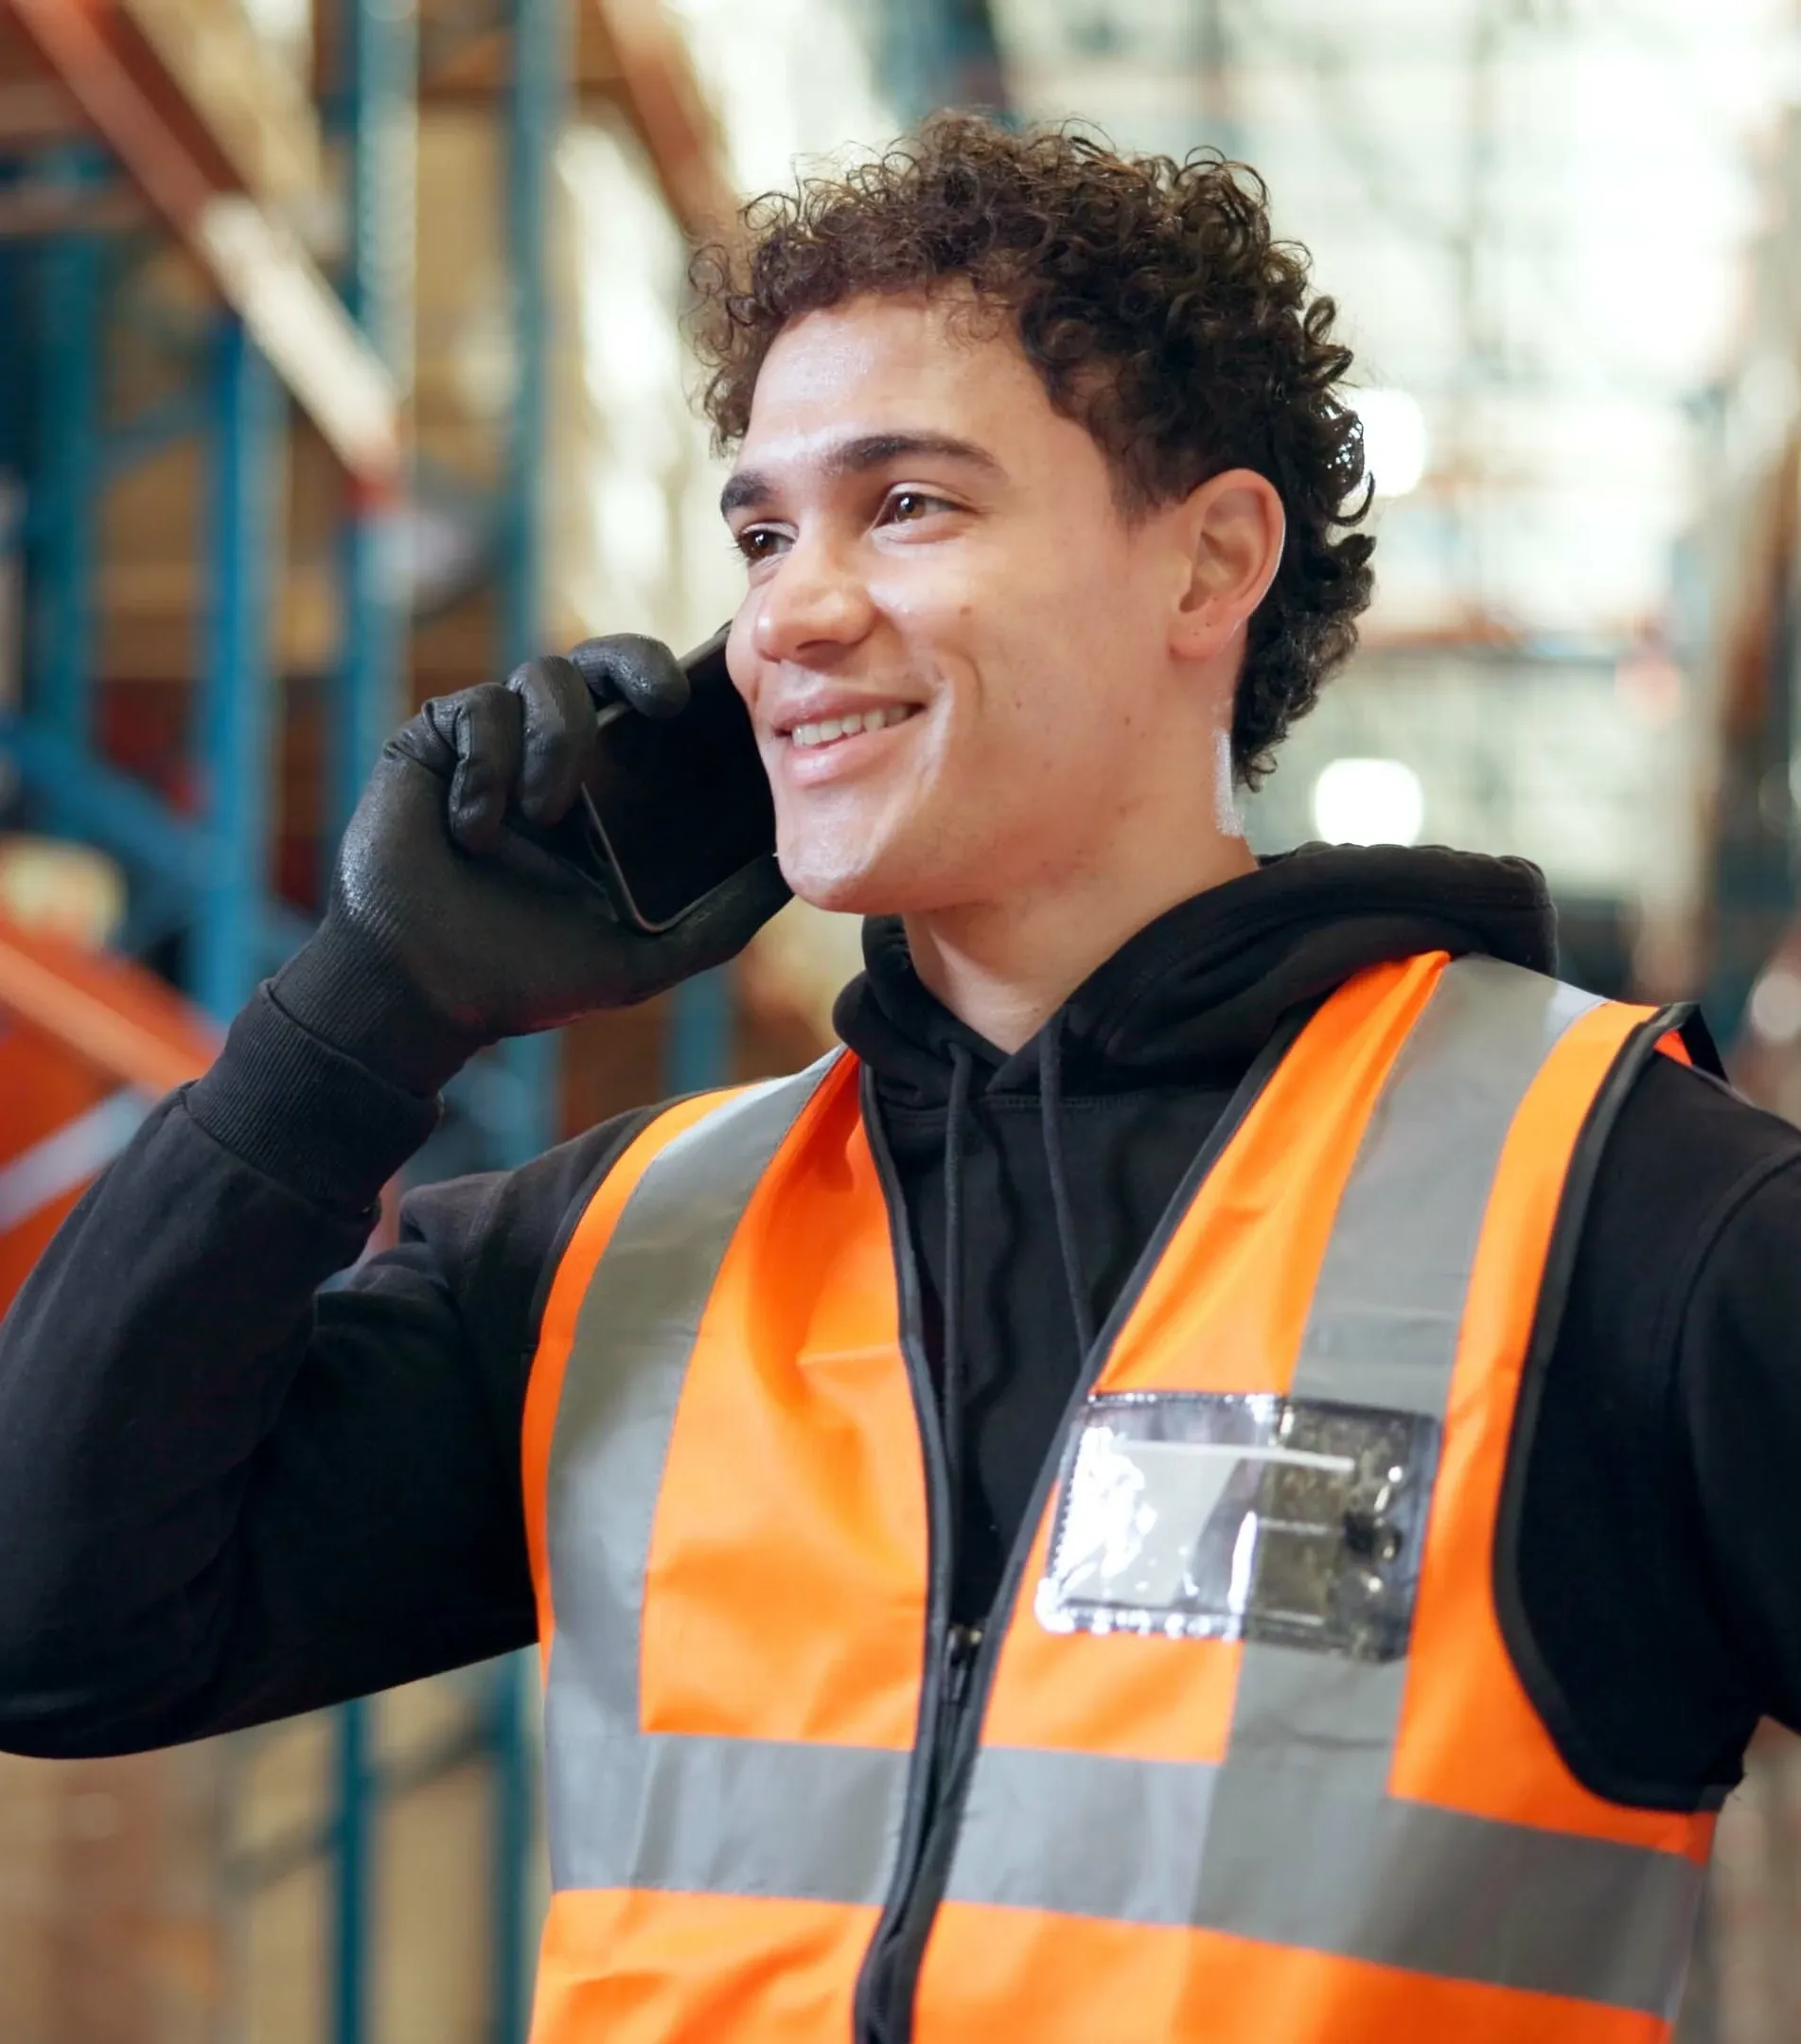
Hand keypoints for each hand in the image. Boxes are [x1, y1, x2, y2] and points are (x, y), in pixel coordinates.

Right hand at [272, 634, 789, 1095]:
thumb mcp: (648, 957)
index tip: (733, 686)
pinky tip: (474, 830)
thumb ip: (723, 921)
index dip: (692, 682)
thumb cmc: (532, 979)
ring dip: (556, 740)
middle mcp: (557, 752)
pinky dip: (487, 766)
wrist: (426, 995)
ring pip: (543, 675)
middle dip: (642, 661)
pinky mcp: (435, 740)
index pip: (658, 708)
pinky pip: (477, 708)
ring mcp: (495, 741)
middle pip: (608, 660)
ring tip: (544, 815)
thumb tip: (795, 876)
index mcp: (611, 789)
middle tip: (669, 699)